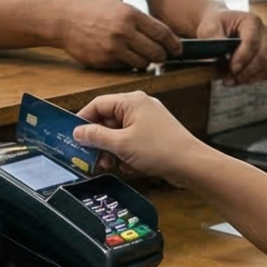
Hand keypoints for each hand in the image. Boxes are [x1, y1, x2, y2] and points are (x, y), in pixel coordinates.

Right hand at [56, 0, 181, 69]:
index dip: (174, 44)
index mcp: (131, 15)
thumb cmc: (95, 12)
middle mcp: (124, 31)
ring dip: (146, 62)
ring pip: (143, 63)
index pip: (163, 33)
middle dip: (162, 56)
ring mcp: (114, 47)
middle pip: (156, 52)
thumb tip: (164, 36)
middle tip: (161, 56)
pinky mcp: (104, 60)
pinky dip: (129, 65)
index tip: (178, 50)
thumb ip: (141, 21)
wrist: (66, 20)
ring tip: (141, 56)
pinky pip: (126, 67)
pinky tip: (124, 57)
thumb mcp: (120, 8)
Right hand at [73, 91, 210, 184]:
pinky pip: (131, 139)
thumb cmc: (162, 150)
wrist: (192, 165)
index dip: (83, 120)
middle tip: (92, 157)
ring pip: (119, 132)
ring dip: (111, 149)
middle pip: (108, 119)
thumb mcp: (121, 145)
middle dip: (99, 140)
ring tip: (110, 165)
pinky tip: (127, 166)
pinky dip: (125, 152)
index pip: (98, 104)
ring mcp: (148, 119)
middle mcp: (140, 106)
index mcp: (131, 101)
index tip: (75, 137)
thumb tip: (78, 132)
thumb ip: (96, 137)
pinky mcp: (154, 133)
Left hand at [199, 9, 266, 83]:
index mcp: (252, 21)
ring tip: (231, 80)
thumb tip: (222, 53)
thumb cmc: (215, 26)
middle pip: (262, 56)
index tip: (232, 69)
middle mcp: (264, 32)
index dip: (243, 57)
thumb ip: (215, 38)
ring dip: (249, 77)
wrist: (219, 27)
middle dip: (245, 71)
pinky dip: (254, 79)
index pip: (252, 41)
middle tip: (228, 78)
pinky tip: (239, 80)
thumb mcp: (209, 28)